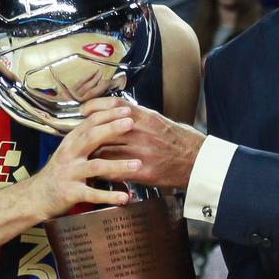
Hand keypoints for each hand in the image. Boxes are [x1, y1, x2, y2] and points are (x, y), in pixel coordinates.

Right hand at [27, 106, 142, 219]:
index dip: (108, 114)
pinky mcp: (71, 192)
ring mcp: (70, 173)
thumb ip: (88, 137)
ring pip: (96, 166)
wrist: (38, 195)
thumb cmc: (61, 170)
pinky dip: (109, 196)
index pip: (90, 122)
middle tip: (131, 123)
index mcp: (72, 141)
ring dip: (117, 165)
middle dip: (112, 129)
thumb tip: (113, 121)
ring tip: (137, 164)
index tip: (127, 109)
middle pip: (91, 137)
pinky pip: (92, 194)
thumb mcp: (71, 149)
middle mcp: (70, 154)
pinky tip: (125, 197)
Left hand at [80, 97, 204, 188]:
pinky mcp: (143, 172)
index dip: (94, 106)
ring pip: (105, 152)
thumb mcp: (159, 120)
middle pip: (104, 129)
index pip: (112, 106)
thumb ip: (138, 116)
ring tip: (85, 156)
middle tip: (79, 135)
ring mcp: (140, 153)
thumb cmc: (180, 139)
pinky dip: (104, 172)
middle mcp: (140, 132)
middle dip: (89, 133)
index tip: (84, 109)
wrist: (198, 160)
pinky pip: (115, 171)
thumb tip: (119, 111)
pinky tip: (98, 173)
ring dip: (93, 154)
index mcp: (145, 117)